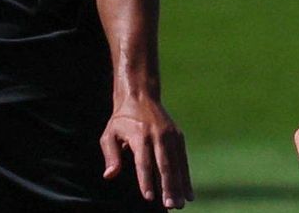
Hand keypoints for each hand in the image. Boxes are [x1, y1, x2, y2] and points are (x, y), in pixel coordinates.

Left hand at [100, 94, 191, 208]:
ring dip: (179, 186)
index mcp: (140, 135)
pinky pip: (183, 160)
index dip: (146, 180)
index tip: (148, 197)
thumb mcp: (109, 133)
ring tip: (180, 205)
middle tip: (170, 206)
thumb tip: (110, 175)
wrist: (140, 96)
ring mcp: (171, 135)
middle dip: (167, 187)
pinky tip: (188, 194)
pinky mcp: (178, 136)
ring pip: (176, 164)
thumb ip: (110, 155)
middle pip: (164, 165)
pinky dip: (186, 178)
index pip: (143, 162)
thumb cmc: (122, 120)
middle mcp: (158, 135)